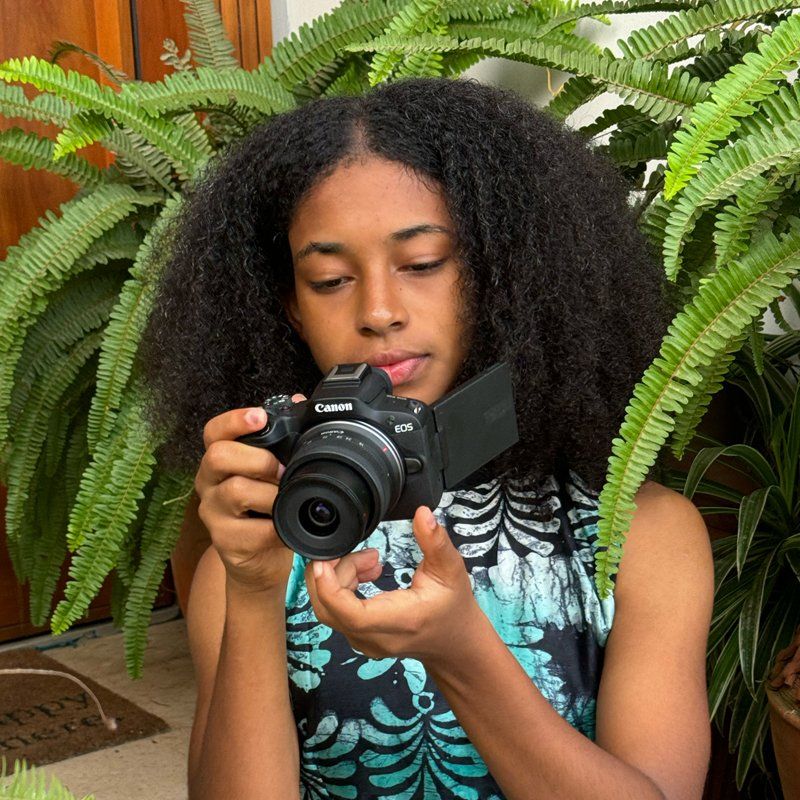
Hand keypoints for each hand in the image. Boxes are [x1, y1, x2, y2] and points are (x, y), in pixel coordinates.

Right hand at [194, 395, 306, 592]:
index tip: (259, 416)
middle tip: (282, 471)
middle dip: (257, 459)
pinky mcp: (224, 542)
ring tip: (285, 500)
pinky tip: (284, 527)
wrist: (260, 561)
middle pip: (218, 455)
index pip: (213, 431)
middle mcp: (208, 483)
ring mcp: (212, 513)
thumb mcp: (273, 474)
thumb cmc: (267, 509)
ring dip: (270, 495)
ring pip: (235, 491)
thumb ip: (281, 441)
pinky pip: (252, 530)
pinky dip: (275, 528)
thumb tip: (296, 401)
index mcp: (219, 460)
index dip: (234, 420)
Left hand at [304, 506, 481, 665]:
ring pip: (329, 611)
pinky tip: (363, 573)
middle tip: (358, 551)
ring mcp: (366, 642)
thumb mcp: (450, 568)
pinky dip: (341, 589)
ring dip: (338, 579)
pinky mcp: (360, 637)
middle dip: (333, 574)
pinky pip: (336, 614)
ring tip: (368, 560)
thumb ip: (435, 540)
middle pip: (330, 609)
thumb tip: (423, 514)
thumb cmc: (452, 606)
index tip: (325, 561)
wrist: (454, 641)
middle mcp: (378, 637)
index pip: (351, 614)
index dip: (330, 587)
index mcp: (400, 620)